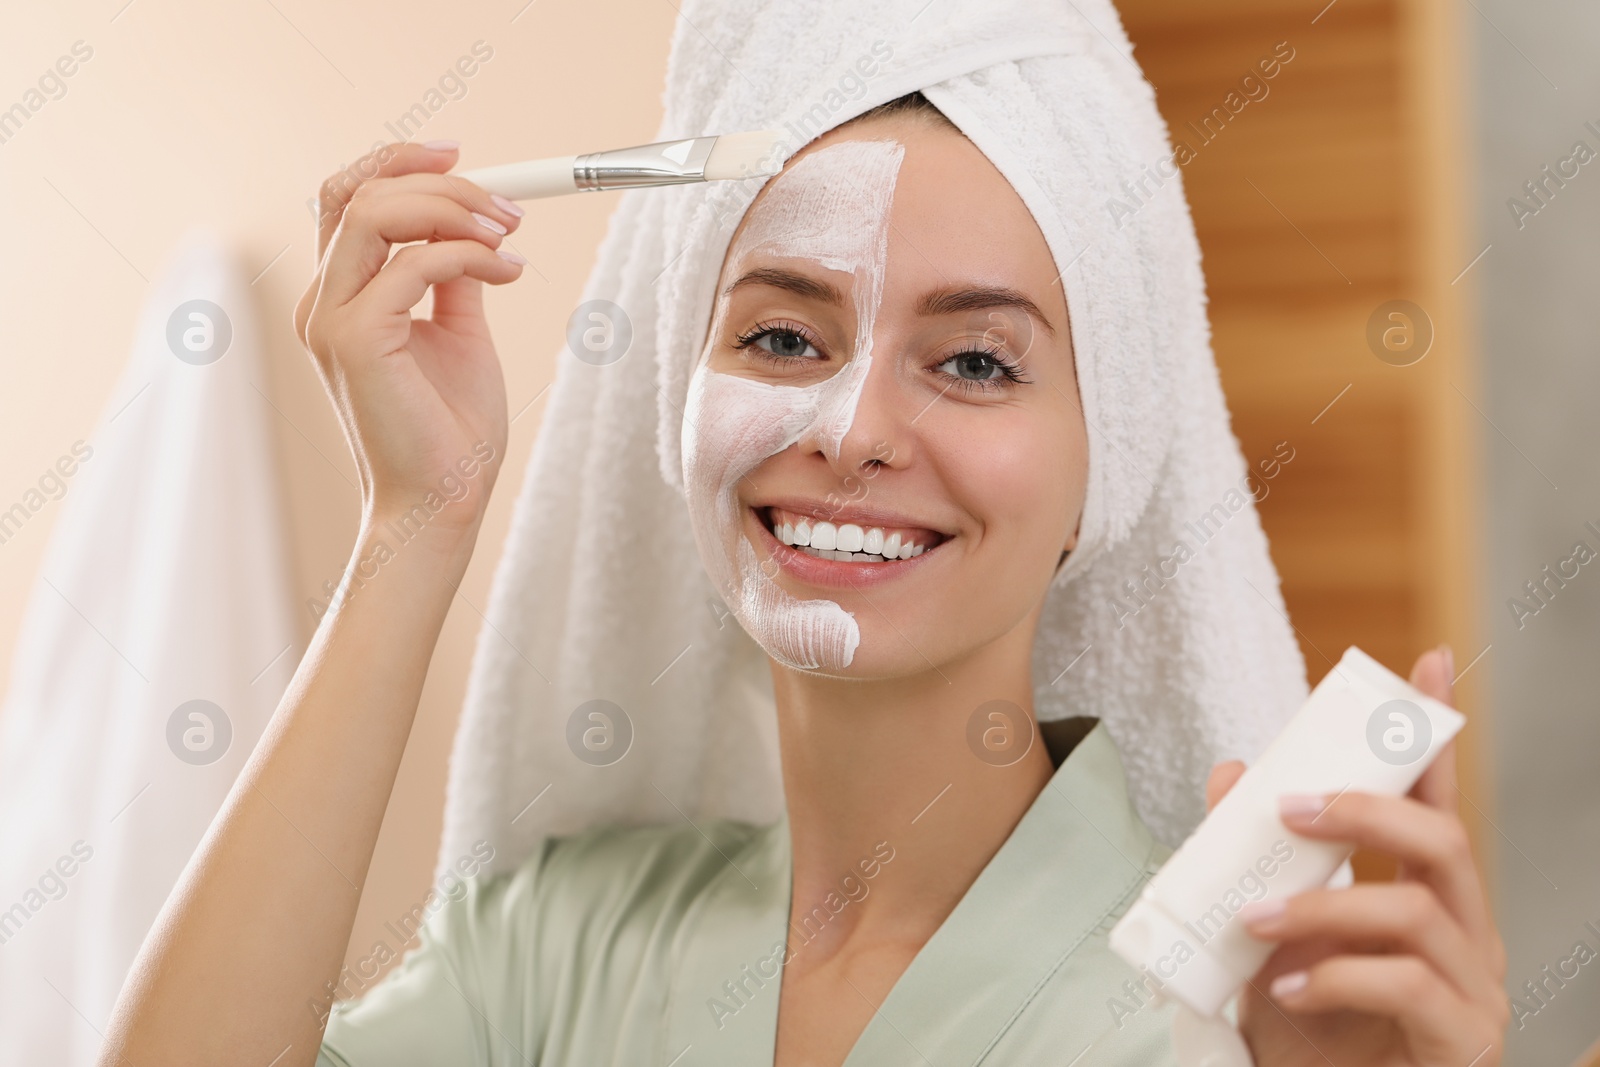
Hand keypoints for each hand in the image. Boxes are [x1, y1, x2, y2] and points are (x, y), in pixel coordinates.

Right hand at [293, 141, 525, 535]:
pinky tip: (506, 272)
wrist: (443, 502)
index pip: (348, 198)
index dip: (399, 163)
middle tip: (506, 204)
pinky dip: (466, 256)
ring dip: (451, 208)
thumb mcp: (458, 335)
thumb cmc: (450, 431)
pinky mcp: (356, 341)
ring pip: (373, 213)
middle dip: (436, 180)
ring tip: (506, 232)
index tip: (465, 158)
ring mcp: (331, 320)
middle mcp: (323, 302)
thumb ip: (452, 281)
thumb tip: (472, 233)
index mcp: (339, 298)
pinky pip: (411, 266)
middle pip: (356, 192)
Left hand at [1206, 646, 1508, 1065]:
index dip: (1433, 736)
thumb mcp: (1265, 939)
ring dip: (1326, 906)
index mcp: (1425, 899)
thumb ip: (1254, 861)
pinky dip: (1337, 975)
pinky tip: (1287, 989)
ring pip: (1416, 911)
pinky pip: (1409, 984)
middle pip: (1446, 842)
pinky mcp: (1464, 1042)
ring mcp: (1473, 991)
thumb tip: (1232, 773)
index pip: (1436, 804)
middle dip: (1368, 811)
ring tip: (1257, 918)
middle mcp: (1463, 935)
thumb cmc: (1306, 1036)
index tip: (1428, 662)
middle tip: (1289, 809)